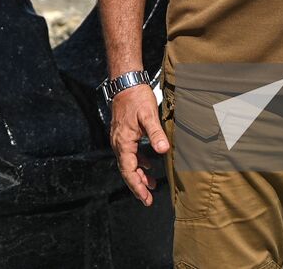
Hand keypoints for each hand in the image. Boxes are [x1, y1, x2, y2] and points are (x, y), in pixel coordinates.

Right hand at [110, 84, 168, 205]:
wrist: (126, 83)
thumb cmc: (136, 98)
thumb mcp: (148, 115)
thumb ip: (156, 134)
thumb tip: (163, 150)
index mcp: (123, 142)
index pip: (128, 170)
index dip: (137, 186)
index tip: (146, 199)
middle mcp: (119, 142)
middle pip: (127, 170)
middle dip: (137, 186)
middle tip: (148, 199)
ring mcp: (120, 138)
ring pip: (128, 163)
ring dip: (138, 175)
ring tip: (150, 186)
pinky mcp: (124, 134)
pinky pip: (130, 154)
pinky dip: (138, 162)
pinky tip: (147, 166)